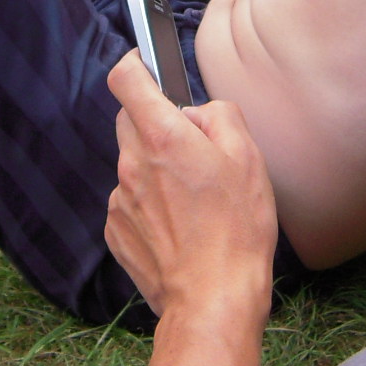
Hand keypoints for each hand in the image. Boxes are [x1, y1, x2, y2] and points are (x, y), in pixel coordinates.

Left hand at [105, 53, 277, 320]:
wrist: (213, 299)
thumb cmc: (237, 230)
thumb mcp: (249, 159)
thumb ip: (220, 117)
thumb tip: (197, 113)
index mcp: (163, 139)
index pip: (126, 80)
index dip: (135, 66)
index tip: (146, 67)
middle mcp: (132, 165)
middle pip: (129, 121)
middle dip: (155, 122)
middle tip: (192, 148)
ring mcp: (119, 200)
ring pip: (132, 163)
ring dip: (154, 168)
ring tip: (193, 200)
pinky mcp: (116, 231)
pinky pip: (128, 200)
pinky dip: (148, 203)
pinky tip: (179, 226)